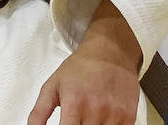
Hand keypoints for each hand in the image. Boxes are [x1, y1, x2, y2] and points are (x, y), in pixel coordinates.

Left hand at [29, 0, 141, 124]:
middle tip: (75, 122)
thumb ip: (38, 113)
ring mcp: (114, 115)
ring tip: (86, 122)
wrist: (111, 51)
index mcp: (74, 104)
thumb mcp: (52, 86)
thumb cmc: (80, 67)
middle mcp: (96, 110)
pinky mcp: (129, 117)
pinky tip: (101, 123)